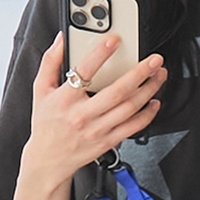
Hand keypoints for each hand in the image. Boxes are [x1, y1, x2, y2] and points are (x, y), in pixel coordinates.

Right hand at [22, 32, 166, 187]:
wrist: (48, 159)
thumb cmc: (46, 123)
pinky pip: (133, 127)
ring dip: (149, 89)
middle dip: (140, 73)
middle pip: (117, 91)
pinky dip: (147, 114)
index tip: (114, 41)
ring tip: (158, 75)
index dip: (100, 54)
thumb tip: (61, 40)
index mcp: (65, 99)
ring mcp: (97, 130)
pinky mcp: (108, 141)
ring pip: (129, 108)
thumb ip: (50, 62)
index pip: (83, 72)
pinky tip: (154, 102)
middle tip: (154, 60)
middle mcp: (82, 115)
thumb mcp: (40, 90)